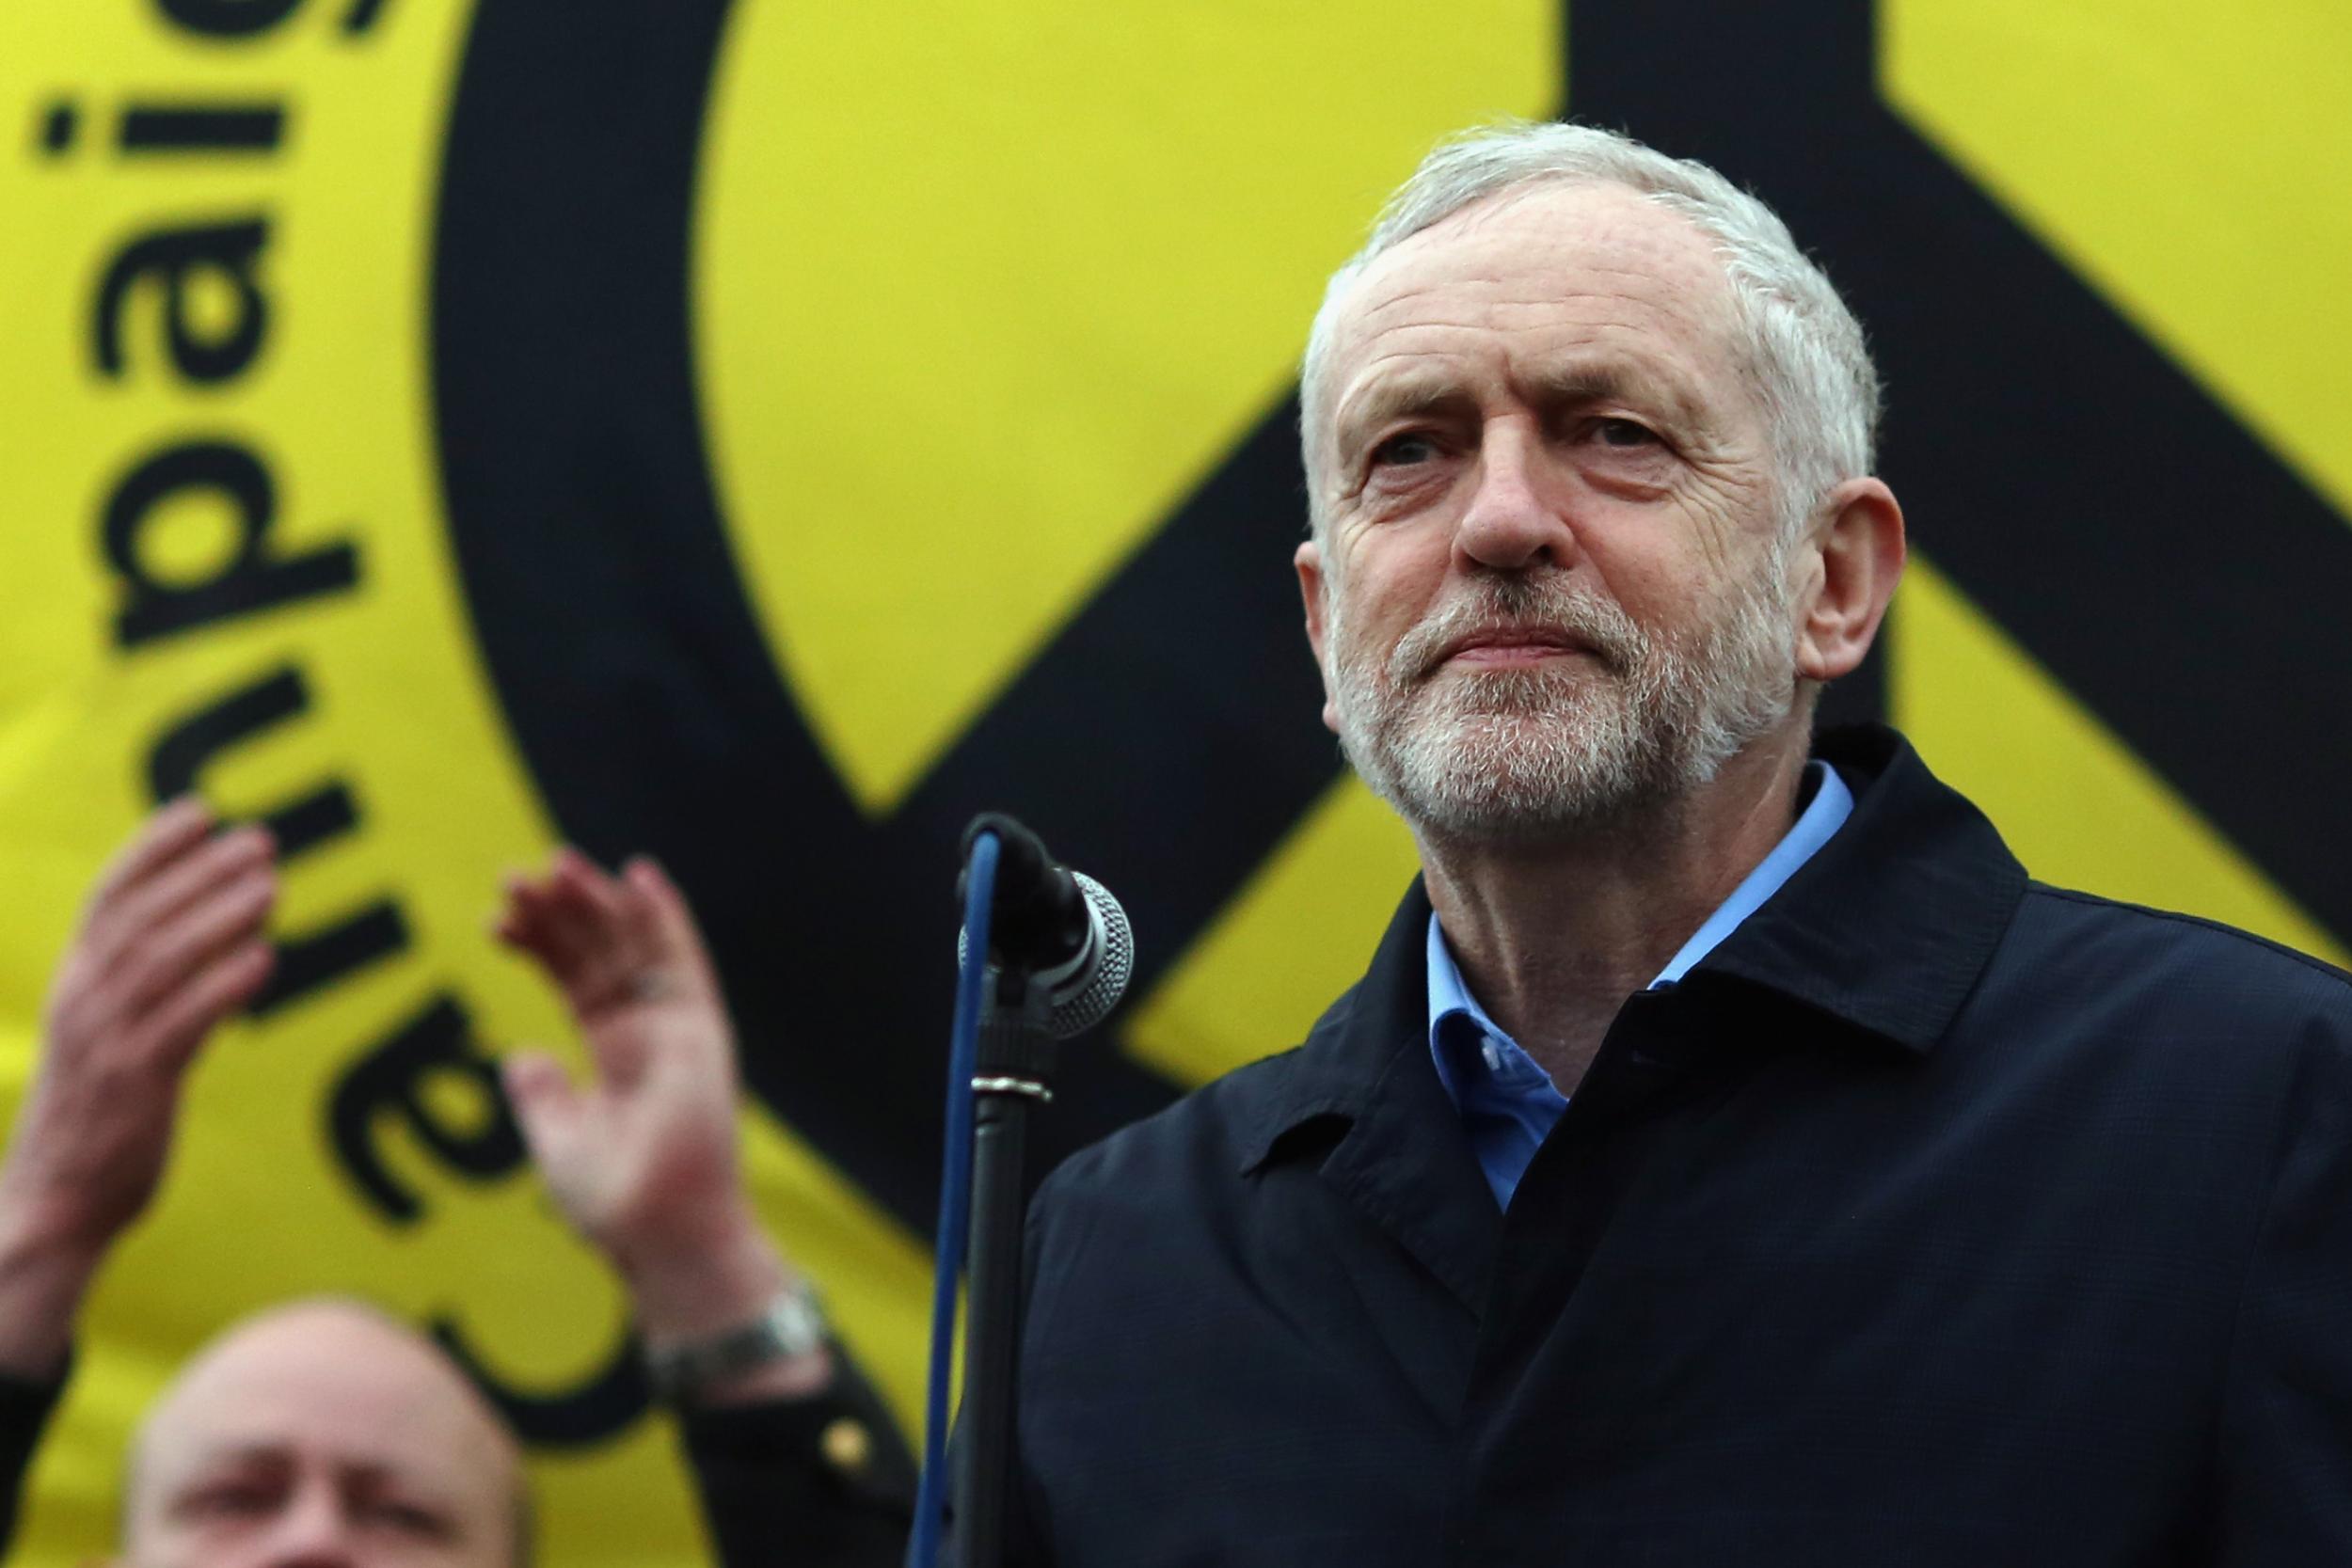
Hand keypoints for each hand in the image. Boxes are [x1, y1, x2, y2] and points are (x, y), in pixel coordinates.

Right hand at [0, 800, 276, 1374]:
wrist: (56, 1199)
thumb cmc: (98, 1109)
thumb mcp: (112, 1032)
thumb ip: (153, 982)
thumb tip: (225, 930)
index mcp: (76, 983)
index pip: (108, 898)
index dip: (152, 849)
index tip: (201, 810)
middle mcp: (84, 1001)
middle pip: (144, 918)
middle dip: (202, 871)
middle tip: (261, 839)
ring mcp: (106, 1043)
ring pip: (164, 962)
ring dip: (221, 916)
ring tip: (274, 884)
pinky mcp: (135, 1087)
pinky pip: (182, 1025)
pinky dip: (223, 987)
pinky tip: (265, 959)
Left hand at [498, 850, 827, 1397]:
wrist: (660, 1238)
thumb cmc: (615, 1206)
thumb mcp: (556, 1142)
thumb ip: (541, 1095)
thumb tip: (521, 1056)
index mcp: (614, 1055)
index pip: (573, 981)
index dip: (537, 945)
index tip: (496, 917)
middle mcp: (648, 1034)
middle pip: (600, 954)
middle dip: (560, 913)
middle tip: (515, 876)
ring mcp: (676, 1031)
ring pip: (635, 948)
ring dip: (598, 902)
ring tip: (556, 864)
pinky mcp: (701, 1035)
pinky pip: (684, 964)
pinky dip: (665, 918)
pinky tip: (638, 876)